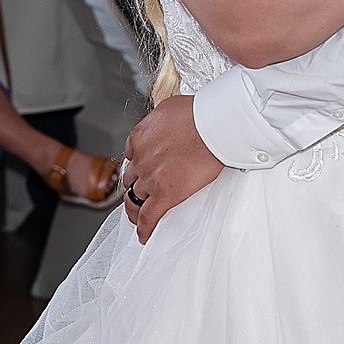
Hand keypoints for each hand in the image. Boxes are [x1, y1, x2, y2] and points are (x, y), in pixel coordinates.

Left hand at [122, 96, 223, 242]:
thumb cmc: (200, 113)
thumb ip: (164, 118)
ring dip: (135, 209)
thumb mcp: (170, 108)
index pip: (131, 154)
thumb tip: (169, 119)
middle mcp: (141, 158)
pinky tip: (144, 236)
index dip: (137, 164)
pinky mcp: (164, 194)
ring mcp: (150, 178)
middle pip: (131, 178)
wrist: (212, 126)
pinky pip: (149, 216)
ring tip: (138, 217)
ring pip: (134, 199)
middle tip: (140, 193)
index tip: (142, 168)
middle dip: (134, 186)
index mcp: (140, 136)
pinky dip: (144, 229)